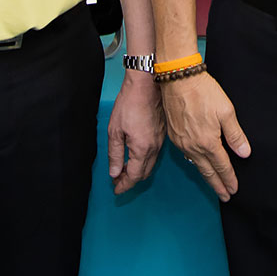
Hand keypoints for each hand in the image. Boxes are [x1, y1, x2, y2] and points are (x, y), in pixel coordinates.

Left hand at [107, 70, 163, 194]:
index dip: (123, 186)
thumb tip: (114, 173)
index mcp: (142, 149)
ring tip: (123, 170)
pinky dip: (144, 161)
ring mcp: (160, 141)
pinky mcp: (162, 134)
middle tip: (117, 181)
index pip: (133, 176)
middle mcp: (154, 148)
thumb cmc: (130, 104)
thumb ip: (114, 154)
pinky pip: (154, 155)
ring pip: (150, 165)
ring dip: (137, 171)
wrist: (147, 85)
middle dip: (130, 181)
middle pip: (143, 174)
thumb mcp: (115, 130)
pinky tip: (135, 157)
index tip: (115, 190)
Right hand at [160, 71, 250, 201]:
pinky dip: (195, 164)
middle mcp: (193, 146)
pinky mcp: (174, 136)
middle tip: (225, 196)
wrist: (178, 79)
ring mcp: (181, 142)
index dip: (229, 179)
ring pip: (196, 165)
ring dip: (206, 176)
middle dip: (217, 185)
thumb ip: (235, 135)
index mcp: (208, 142)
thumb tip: (245, 154)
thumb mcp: (226, 111)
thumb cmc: (204, 92)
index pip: (222, 166)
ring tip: (214, 184)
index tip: (234, 190)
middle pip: (207, 171)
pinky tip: (198, 164)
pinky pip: (186, 156)